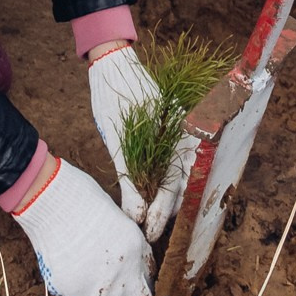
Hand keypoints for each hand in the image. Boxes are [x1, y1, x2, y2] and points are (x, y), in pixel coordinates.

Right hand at [10, 157, 152, 295]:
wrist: (52, 200)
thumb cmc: (78, 198)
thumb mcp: (115, 217)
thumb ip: (123, 244)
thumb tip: (122, 261)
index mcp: (136, 248)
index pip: (147, 280)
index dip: (134, 283)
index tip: (122, 281)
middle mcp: (125, 271)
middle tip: (110, 293)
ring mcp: (102, 285)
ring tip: (89, 294)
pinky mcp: (77, 293)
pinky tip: (72, 294)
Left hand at [84, 41, 195, 237]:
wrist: (111, 61)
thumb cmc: (113, 97)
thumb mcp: (117, 141)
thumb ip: (130, 180)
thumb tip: (136, 218)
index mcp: (178, 135)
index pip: (174, 185)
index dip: (160, 213)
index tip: (148, 234)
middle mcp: (184, 134)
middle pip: (181, 184)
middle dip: (165, 211)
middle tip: (147, 233)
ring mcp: (178, 132)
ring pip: (177, 175)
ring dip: (163, 199)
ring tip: (146, 221)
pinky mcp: (168, 131)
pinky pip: (170, 162)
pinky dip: (159, 182)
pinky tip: (146, 196)